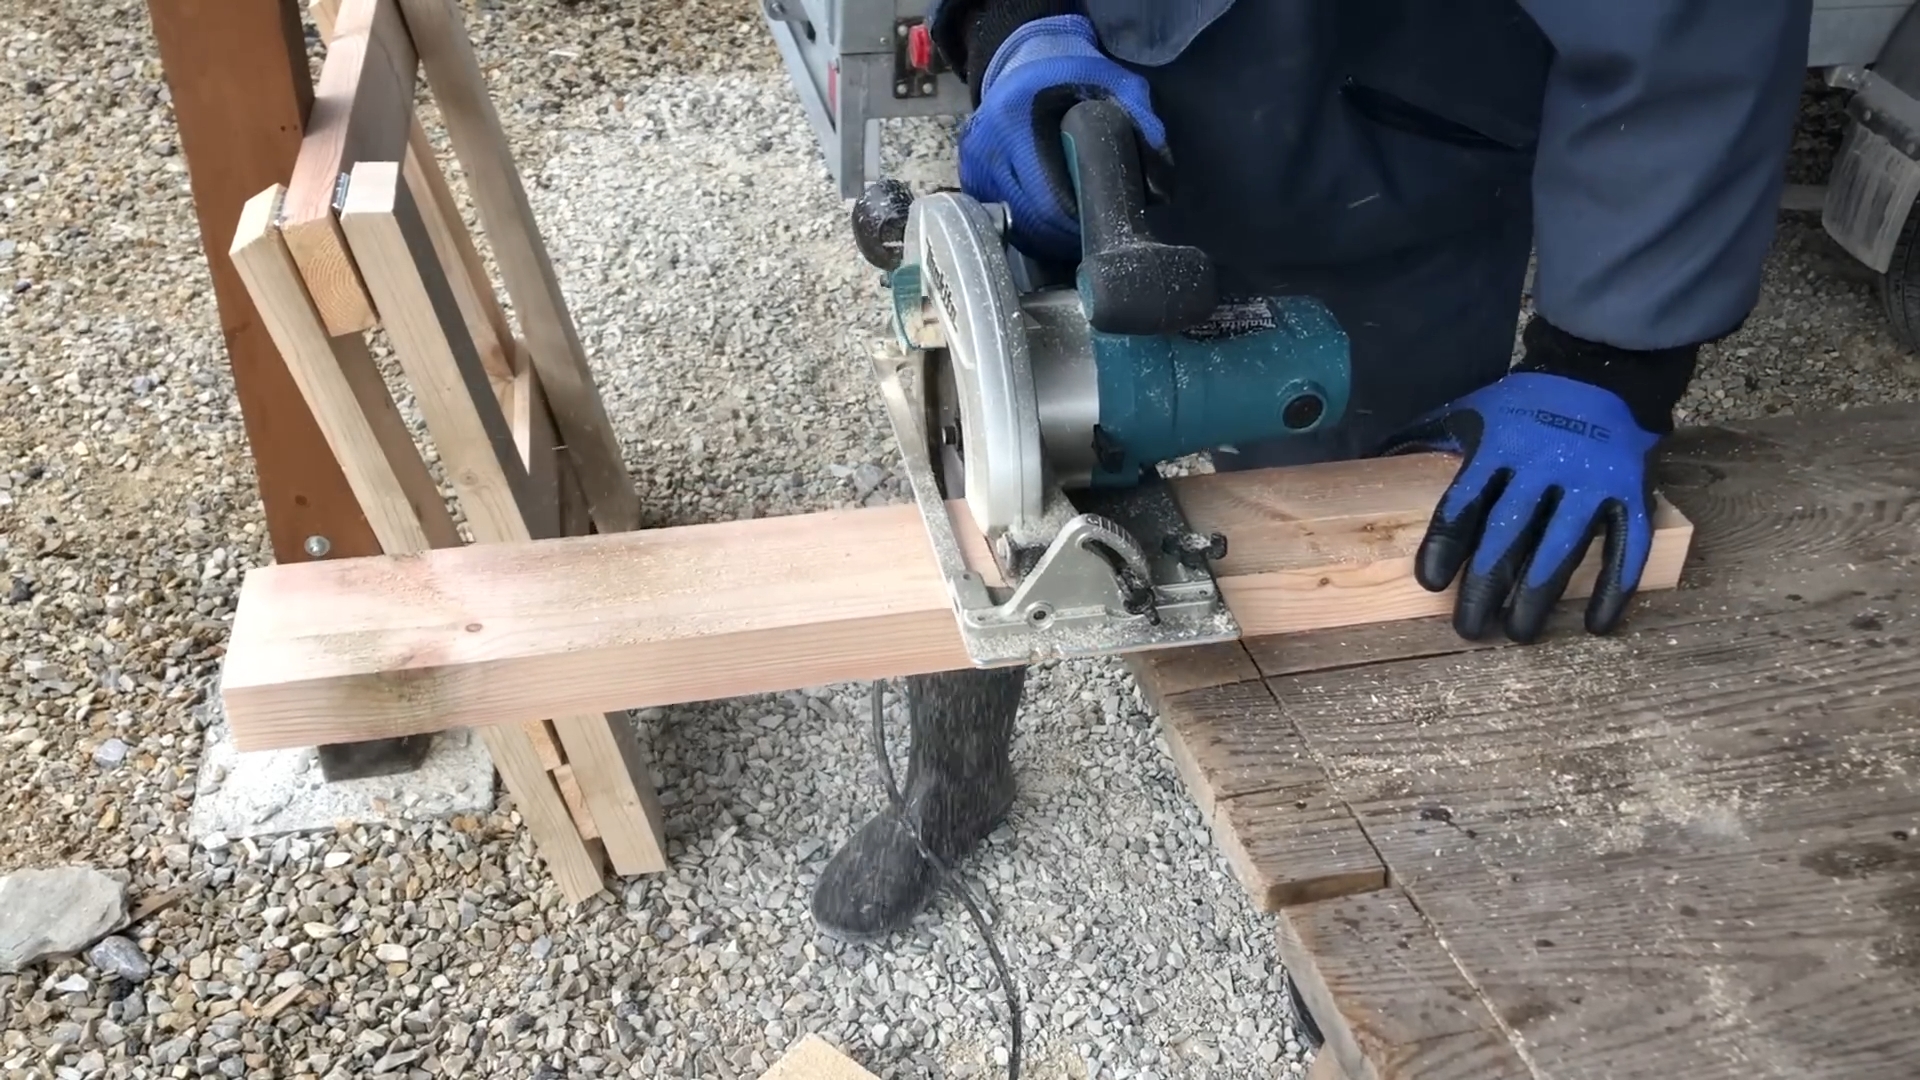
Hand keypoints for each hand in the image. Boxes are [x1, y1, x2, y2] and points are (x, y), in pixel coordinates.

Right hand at [957, 14, 1166, 262]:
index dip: (1079, 220)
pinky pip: (1004, 219)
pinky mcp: (970, 178)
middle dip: (1066, 235)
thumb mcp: (1116, 85)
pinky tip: (1052, 226)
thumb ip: (1141, 125)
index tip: (1102, 224)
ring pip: (1016, 225)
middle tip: (1094, 235)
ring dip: (1047, 238)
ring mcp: (973, 165)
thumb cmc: (1073, 74)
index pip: (1049, 198)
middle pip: (1031, 218)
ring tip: (1076, 233)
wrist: (1026, 60)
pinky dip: (1029, 230)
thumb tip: (1160, 191)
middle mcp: (986, 146)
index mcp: (1016, 120)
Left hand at [1383, 371, 1663, 643]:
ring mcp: (1590, 481)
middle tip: (1470, 628)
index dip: (1445, 546)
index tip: (1432, 583)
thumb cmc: (1525, 404)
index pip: (1463, 504)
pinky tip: (1595, 624)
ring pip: (1561, 547)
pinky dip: (1615, 587)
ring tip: (1520, 633)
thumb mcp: (1472, 409)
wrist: (1601, 372)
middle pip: (1508, 535)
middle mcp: (1543, 466)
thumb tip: (1380, 454)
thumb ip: (1429, 434)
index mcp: (1498, 448)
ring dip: (1540, 595)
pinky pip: (1626, 546)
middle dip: (1486, 586)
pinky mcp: (1631, 492)